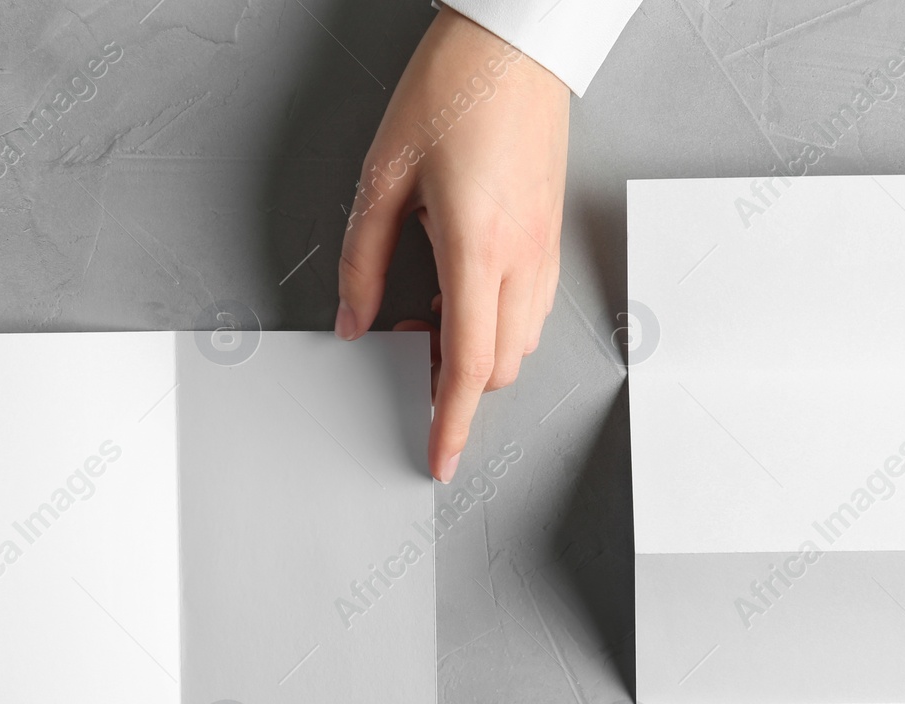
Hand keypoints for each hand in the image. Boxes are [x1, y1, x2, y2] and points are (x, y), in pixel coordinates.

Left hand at [338, 8, 568, 481]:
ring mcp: (543, 248)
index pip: (468, 363)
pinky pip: (530, 307)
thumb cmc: (453, 93)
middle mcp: (521, 257)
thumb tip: (354, 321)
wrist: (514, 46)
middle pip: (498, 365)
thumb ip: (363, 259)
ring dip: (477, 352)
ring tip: (429, 321)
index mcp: (477, 246)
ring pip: (519, 341)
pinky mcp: (551, 234)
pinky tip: (462, 294)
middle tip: (408, 356)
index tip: (440, 458)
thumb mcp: (383, 175)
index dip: (451, 421)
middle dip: (457, 383)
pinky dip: (497, 323)